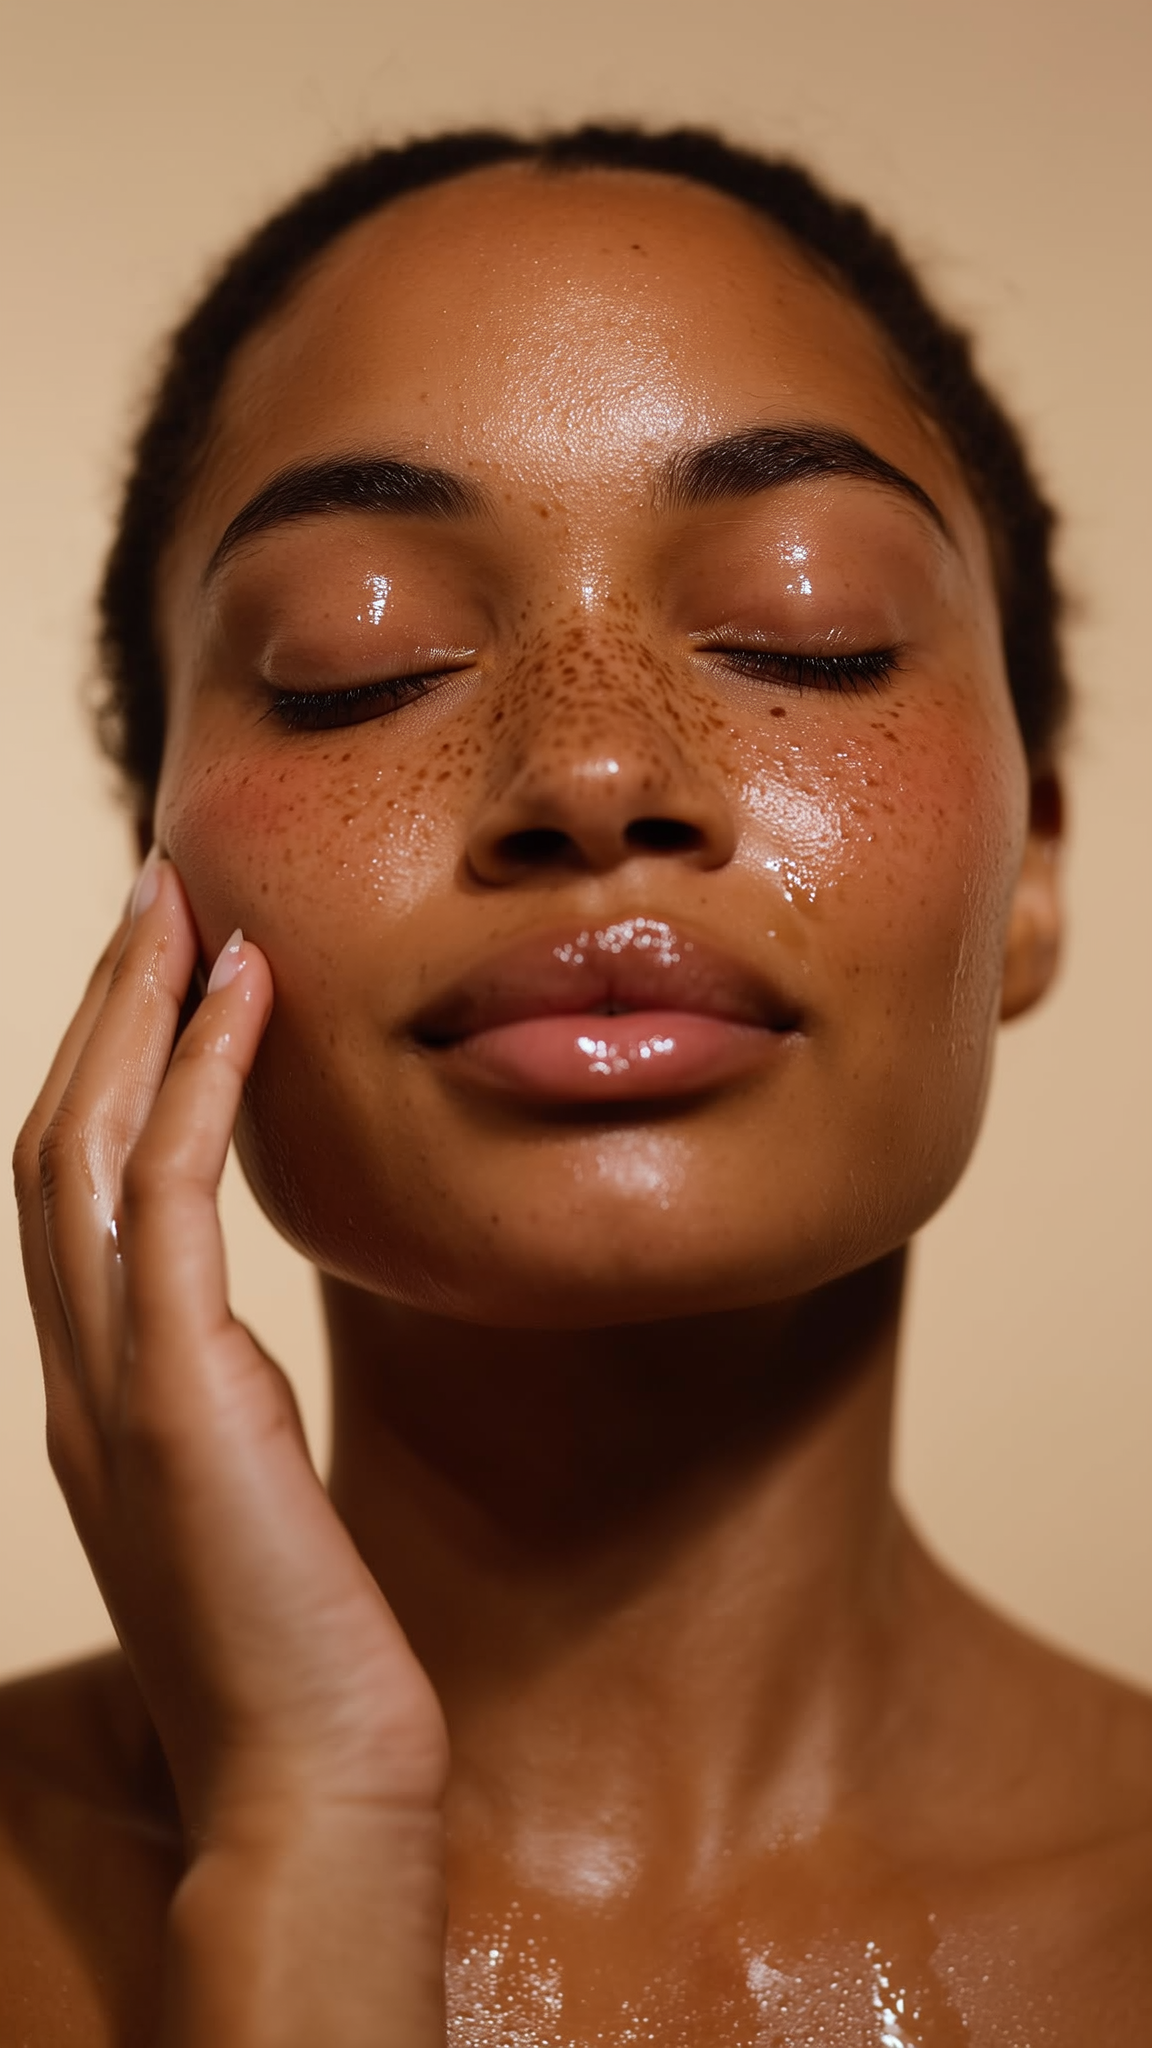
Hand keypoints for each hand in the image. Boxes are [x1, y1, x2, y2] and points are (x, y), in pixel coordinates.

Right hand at [13, 856, 447, 2046]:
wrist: (312, 1790)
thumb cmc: (298, 1655)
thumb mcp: (243, 1503)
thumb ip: (217, 1421)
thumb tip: (239, 1362)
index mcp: (94, 1398)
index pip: (70, 1198)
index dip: (104, 1072)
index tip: (162, 976)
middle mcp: (77, 1376)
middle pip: (54, 1144)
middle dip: (104, 1009)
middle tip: (156, 898)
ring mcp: (114, 1385)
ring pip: (84, 1149)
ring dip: (135, 1015)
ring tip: (187, 911)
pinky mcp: (179, 1398)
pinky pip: (167, 1201)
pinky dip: (197, 1084)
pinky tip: (245, 1004)